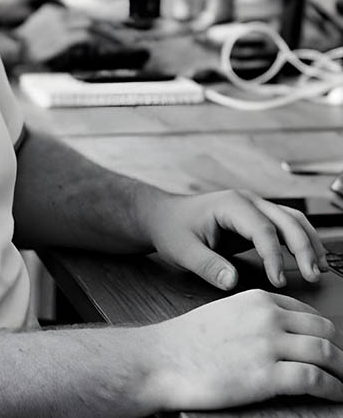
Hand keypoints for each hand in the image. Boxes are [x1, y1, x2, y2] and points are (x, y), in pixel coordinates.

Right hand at [144, 290, 342, 409]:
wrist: (164, 358)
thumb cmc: (187, 342)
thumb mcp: (223, 315)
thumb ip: (251, 318)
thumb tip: (276, 336)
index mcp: (255, 300)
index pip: (305, 312)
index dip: (322, 332)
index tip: (328, 345)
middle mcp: (267, 317)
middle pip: (323, 330)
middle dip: (338, 349)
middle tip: (341, 366)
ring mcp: (269, 344)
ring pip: (326, 353)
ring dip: (342, 371)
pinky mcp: (269, 374)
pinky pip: (317, 380)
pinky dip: (334, 389)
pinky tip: (336, 395)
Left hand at [145, 189, 328, 289]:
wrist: (164, 216)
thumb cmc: (172, 229)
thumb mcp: (182, 250)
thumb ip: (207, 265)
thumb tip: (231, 281)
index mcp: (230, 205)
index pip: (262, 229)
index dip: (274, 256)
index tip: (277, 282)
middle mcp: (247, 202)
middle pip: (286, 221)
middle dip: (303, 248)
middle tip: (313, 277)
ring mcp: (254, 209)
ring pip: (293, 220)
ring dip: (309, 243)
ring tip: (320, 270)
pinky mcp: (258, 220)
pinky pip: (287, 227)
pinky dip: (303, 242)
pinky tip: (311, 261)